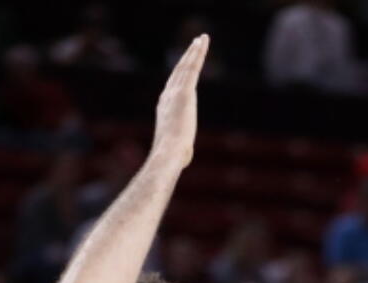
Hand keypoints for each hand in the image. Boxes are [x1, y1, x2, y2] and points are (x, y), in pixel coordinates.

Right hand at [152, 34, 208, 169]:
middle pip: (179, 71)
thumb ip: (182, 148)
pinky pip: (193, 67)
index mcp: (164, 108)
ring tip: (201, 39)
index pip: (173, 86)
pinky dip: (198, 53)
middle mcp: (168, 96)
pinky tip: (202, 42)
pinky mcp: (186, 92)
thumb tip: (183, 158)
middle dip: (187, 57)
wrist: (168, 154)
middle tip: (194, 44)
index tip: (185, 64)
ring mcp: (176, 93)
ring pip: (186, 65)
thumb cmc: (173, 158)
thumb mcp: (178, 151)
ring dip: (194, 50)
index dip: (180, 73)